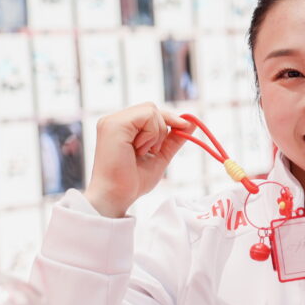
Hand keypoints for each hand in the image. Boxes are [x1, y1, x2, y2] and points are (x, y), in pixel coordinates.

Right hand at [83, 103, 193, 217]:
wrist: (117, 196)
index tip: (184, 128)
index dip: (169, 119)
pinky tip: (139, 149)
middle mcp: (114, 121)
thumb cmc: (133, 181)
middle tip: (152, 150)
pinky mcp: (114, 125)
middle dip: (162, 129)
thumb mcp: (160, 155)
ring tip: (142, 152)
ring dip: (156, 134)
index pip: (151, 112)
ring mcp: (112, 121)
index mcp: (122, 127)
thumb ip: (173, 138)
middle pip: (152, 108)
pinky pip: (147, 116)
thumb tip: (192, 122)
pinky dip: (152, 134)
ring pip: (151, 110)